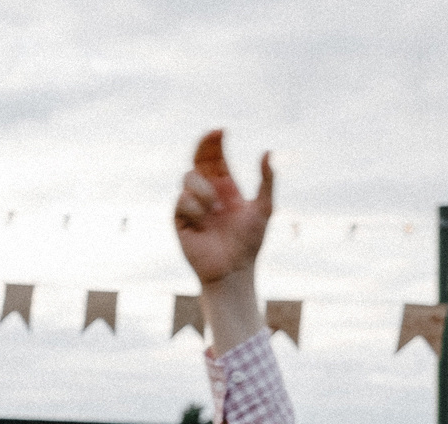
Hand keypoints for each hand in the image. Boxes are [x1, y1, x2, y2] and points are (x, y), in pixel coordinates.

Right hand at [175, 129, 273, 286]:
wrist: (233, 270)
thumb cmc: (250, 243)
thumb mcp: (264, 208)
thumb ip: (267, 180)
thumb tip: (267, 151)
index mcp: (225, 187)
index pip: (215, 158)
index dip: (215, 142)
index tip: (221, 130)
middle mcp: (207, 193)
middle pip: (197, 160)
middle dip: (203, 146)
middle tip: (213, 137)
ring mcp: (192, 207)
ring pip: (187, 178)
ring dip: (202, 187)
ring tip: (215, 207)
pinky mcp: (180, 221)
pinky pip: (181, 201)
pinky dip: (194, 206)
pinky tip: (204, 220)